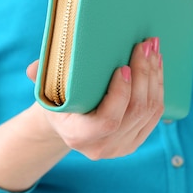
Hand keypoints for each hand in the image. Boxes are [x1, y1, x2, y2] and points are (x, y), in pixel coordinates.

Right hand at [27, 38, 162, 159]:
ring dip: (154, 77)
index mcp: (78, 136)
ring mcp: (122, 147)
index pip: (107, 121)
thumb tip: (34, 68)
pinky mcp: (136, 140)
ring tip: (153, 49)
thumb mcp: (46, 88)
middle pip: (134, 111)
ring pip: (149, 111)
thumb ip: (41, 77)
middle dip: (143, 74)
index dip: (120, 95)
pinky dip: (158, 87)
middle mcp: (103, 147)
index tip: (123, 67)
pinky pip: (155, 114)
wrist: (67, 122)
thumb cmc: (56, 99)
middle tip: (145, 45)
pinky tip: (157, 66)